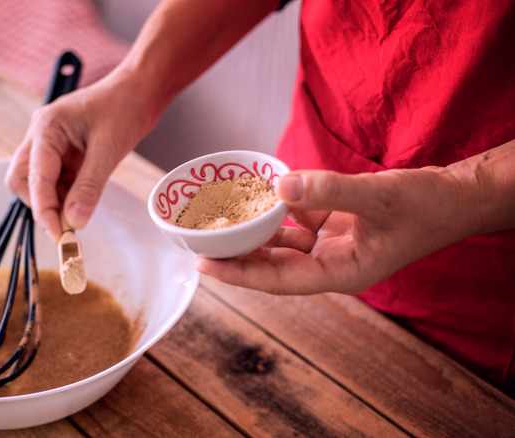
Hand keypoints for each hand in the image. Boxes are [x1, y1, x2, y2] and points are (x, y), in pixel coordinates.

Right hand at [5, 74, 155, 239]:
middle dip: (42, 205)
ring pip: (38, 184)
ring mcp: (50, 145)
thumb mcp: (108, 148)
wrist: (139, 91)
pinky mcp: (63, 155)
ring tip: (80, 211)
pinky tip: (83, 200)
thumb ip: (89, 186)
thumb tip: (75, 220)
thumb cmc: (124, 106)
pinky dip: (66, 196)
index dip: (44, 209)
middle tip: (66, 226)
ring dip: (55, 202)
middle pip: (23, 180)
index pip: (34, 176)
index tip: (58, 234)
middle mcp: (41, 136)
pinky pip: (55, 182)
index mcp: (46, 127)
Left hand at [195, 167, 473, 294]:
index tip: (206, 266)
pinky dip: (276, 208)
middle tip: (196, 246)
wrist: (454, 197)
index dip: (242, 274)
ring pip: (281, 242)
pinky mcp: (334, 224)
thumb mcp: (379, 196)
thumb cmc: (427, 206)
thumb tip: (280, 184)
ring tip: (215, 224)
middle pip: (274, 264)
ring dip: (252, 233)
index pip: (280, 279)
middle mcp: (332, 263)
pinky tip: (254, 197)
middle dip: (237, 257)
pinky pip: (296, 218)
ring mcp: (332, 244)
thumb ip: (331, 190)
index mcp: (343, 274)